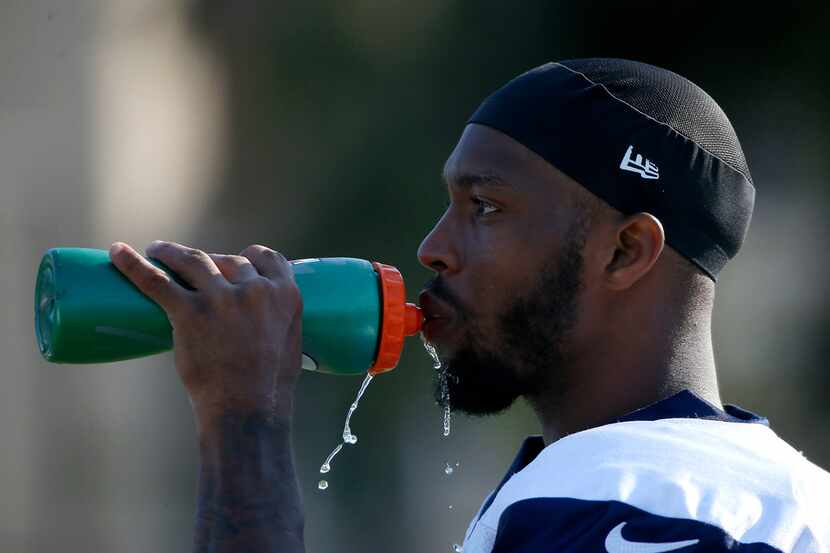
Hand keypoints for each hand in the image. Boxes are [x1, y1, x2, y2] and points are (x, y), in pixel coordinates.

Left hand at [108, 240, 302, 424]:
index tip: (235, 261)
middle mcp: (255, 290)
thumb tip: (263, 320)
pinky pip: (155, 281)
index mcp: (284, 295)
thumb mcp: (288, 344)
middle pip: (227, 260)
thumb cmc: (269, 388)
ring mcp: (221, 299)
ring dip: (171, 252)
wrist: (247, 411)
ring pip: (192, 260)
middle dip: (209, 261)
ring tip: (156, 250)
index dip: (249, 257)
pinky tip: (117, 252)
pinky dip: (132, 265)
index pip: (268, 259)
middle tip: (191, 268)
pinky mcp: (190, 313)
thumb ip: (279, 321)